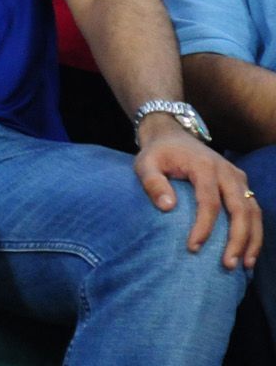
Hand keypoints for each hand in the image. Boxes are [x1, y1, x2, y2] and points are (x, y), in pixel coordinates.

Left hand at [135, 118, 261, 270]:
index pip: (209, 201)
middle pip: (240, 209)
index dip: (204, 226)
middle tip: (228, 265)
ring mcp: (237, 177)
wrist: (173, 135)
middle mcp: (227, 172)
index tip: (193, 248)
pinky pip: (254, 210)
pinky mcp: (241, 184)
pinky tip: (248, 252)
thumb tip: (167, 207)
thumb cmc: (158, 153)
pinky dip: (254, 232)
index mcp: (204, 166)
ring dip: (251, 239)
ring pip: (253, 212)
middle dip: (237, 239)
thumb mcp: (145, 163)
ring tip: (244, 265)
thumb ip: (152, 182)